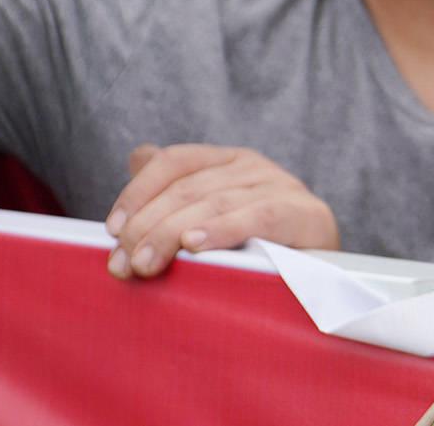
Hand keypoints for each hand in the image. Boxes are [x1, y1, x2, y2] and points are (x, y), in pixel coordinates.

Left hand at [104, 144, 337, 279]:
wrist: (321, 276)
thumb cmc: (253, 249)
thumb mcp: (209, 217)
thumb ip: (174, 190)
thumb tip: (138, 156)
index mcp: (227, 162)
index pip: (175, 161)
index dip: (138, 191)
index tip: (111, 229)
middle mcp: (253, 166)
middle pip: (189, 187)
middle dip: (147, 225)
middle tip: (123, 264)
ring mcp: (282, 186)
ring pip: (216, 202)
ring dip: (172, 233)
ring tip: (146, 264)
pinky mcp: (305, 213)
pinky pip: (259, 217)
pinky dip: (223, 229)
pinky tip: (195, 245)